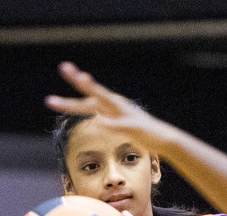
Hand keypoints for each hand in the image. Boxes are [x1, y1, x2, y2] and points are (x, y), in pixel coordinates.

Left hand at [46, 63, 170, 151]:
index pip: (90, 93)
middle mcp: (116, 105)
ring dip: (93, 89)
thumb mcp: (119, 125)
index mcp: (111, 106)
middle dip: (79, 81)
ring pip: (105, 100)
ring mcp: (125, 114)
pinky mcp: (133, 127)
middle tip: (63, 67)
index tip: (64, 67)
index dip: (76, 81)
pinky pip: (119, 125)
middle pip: (94, 92)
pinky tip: (97, 122)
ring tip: (82, 79)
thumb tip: (96, 121)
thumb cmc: (140, 131)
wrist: (163, 138)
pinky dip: (109, 124)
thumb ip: (107, 121)